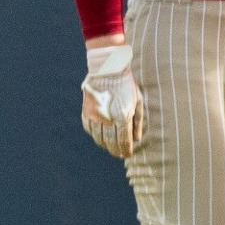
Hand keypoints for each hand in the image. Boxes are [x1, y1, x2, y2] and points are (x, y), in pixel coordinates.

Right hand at [81, 43, 143, 157]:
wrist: (107, 69)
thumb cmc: (126, 85)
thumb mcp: (137, 101)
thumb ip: (138, 121)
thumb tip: (136, 139)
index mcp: (122, 116)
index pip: (124, 140)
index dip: (126, 150)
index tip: (128, 154)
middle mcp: (107, 118)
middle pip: (110, 142)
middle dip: (116, 150)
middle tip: (119, 154)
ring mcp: (95, 115)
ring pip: (98, 137)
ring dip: (105, 145)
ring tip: (110, 148)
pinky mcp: (86, 111)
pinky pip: (89, 128)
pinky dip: (94, 135)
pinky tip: (100, 137)